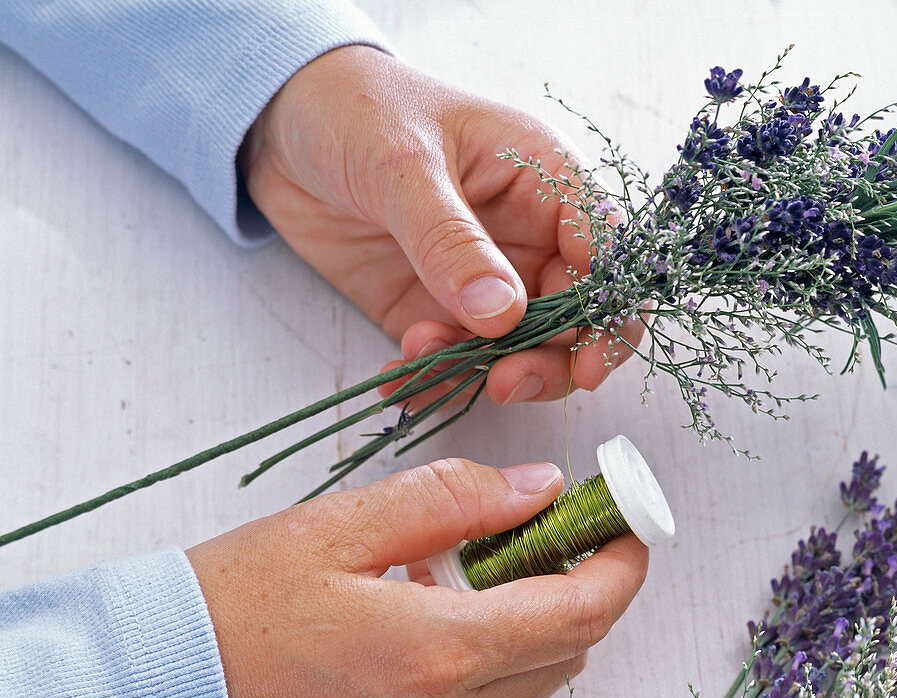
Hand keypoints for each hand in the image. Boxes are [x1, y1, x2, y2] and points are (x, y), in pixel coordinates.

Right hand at [187, 457, 647, 697]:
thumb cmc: (232, 606)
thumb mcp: (341, 526)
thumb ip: (453, 500)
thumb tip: (540, 489)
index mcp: (439, 650)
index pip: (581, 611)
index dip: (621, 563)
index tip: (625, 521)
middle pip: (569, 650)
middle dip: (581, 585)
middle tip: (549, 529)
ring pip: (532, 682)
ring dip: (536, 622)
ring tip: (478, 567)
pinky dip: (492, 659)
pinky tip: (435, 618)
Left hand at [240, 45, 640, 404]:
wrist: (281, 125)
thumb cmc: (357, 111)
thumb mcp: (405, 165)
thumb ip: (453, 241)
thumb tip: (503, 314)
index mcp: (546, 183)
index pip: (608, 256)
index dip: (611, 313)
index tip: (587, 363)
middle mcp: (528, 239)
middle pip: (577, 320)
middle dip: (551, 361)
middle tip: (506, 382)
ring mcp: (485, 282)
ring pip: (521, 352)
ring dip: (486, 374)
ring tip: (427, 359)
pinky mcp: (437, 312)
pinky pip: (457, 363)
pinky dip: (435, 382)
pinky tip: (399, 380)